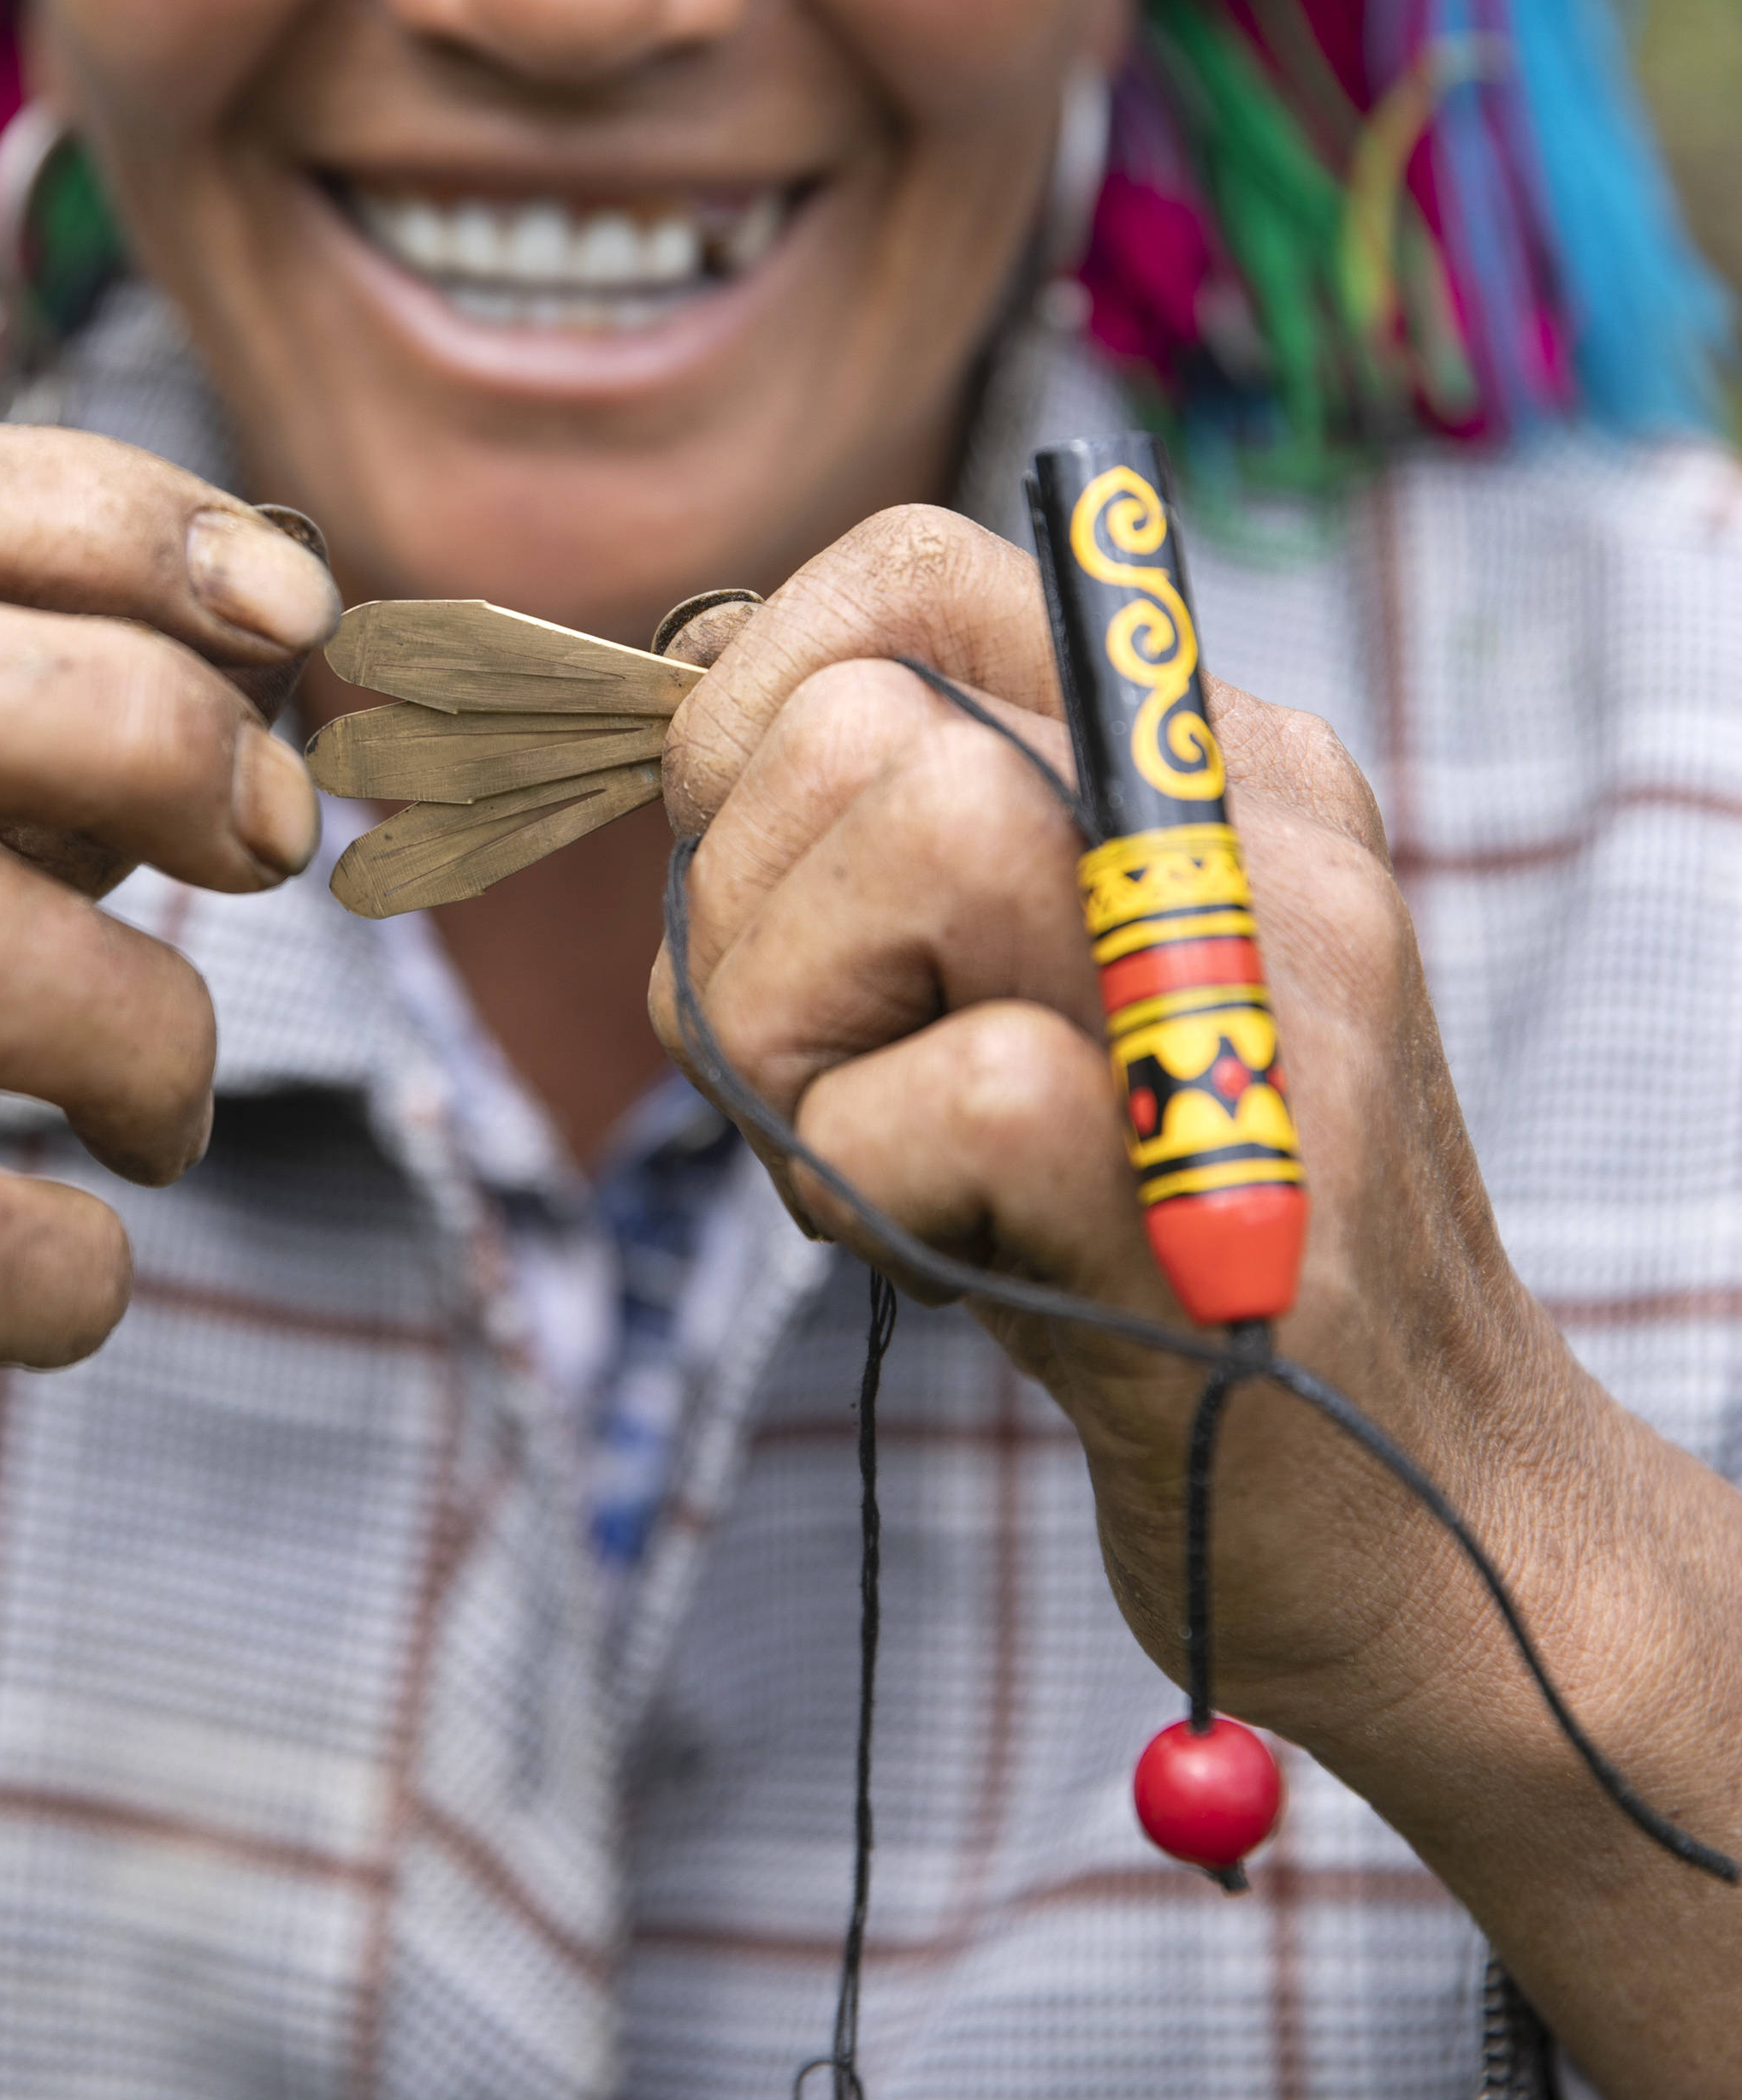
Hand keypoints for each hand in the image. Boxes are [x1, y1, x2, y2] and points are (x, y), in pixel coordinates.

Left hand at [656, 507, 1741, 2099]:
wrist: (1416, 1526)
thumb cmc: (1156, 1258)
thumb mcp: (1034, 1000)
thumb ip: (889, 852)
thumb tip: (683, 706)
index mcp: (1208, 763)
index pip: (907, 573)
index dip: (743, 705)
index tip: (745, 876)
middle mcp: (1252, 829)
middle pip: (859, 716)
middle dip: (743, 917)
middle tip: (818, 1079)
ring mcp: (1257, 987)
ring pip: (907, 827)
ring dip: (793, 1043)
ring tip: (885, 1162)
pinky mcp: (1218, 1171)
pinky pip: (947, 1086)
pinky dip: (874, 1184)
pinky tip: (954, 1259)